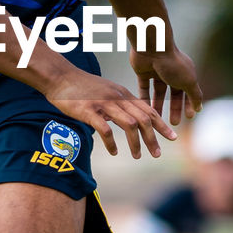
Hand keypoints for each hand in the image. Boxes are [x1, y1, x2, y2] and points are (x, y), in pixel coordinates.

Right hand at [44, 69, 177, 158]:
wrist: (60, 77)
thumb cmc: (81, 87)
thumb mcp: (106, 91)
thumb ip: (119, 103)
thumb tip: (130, 119)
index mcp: (123, 94)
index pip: (149, 110)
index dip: (162, 125)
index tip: (172, 137)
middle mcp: (117, 98)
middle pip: (143, 119)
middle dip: (153, 138)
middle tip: (157, 154)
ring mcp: (103, 104)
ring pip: (129, 124)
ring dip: (135, 142)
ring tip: (137, 156)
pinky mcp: (89, 111)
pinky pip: (105, 129)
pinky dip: (112, 142)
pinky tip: (114, 151)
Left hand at [130, 44, 202, 126]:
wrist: (151, 47)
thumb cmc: (172, 63)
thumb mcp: (189, 81)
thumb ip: (195, 95)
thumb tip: (200, 108)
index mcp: (185, 72)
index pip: (189, 91)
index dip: (189, 105)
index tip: (189, 118)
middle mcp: (172, 72)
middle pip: (174, 94)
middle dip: (174, 108)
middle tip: (173, 123)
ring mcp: (157, 71)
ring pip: (158, 92)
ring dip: (158, 106)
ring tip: (156, 120)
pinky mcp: (143, 72)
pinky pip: (144, 88)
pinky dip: (144, 98)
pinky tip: (144, 110)